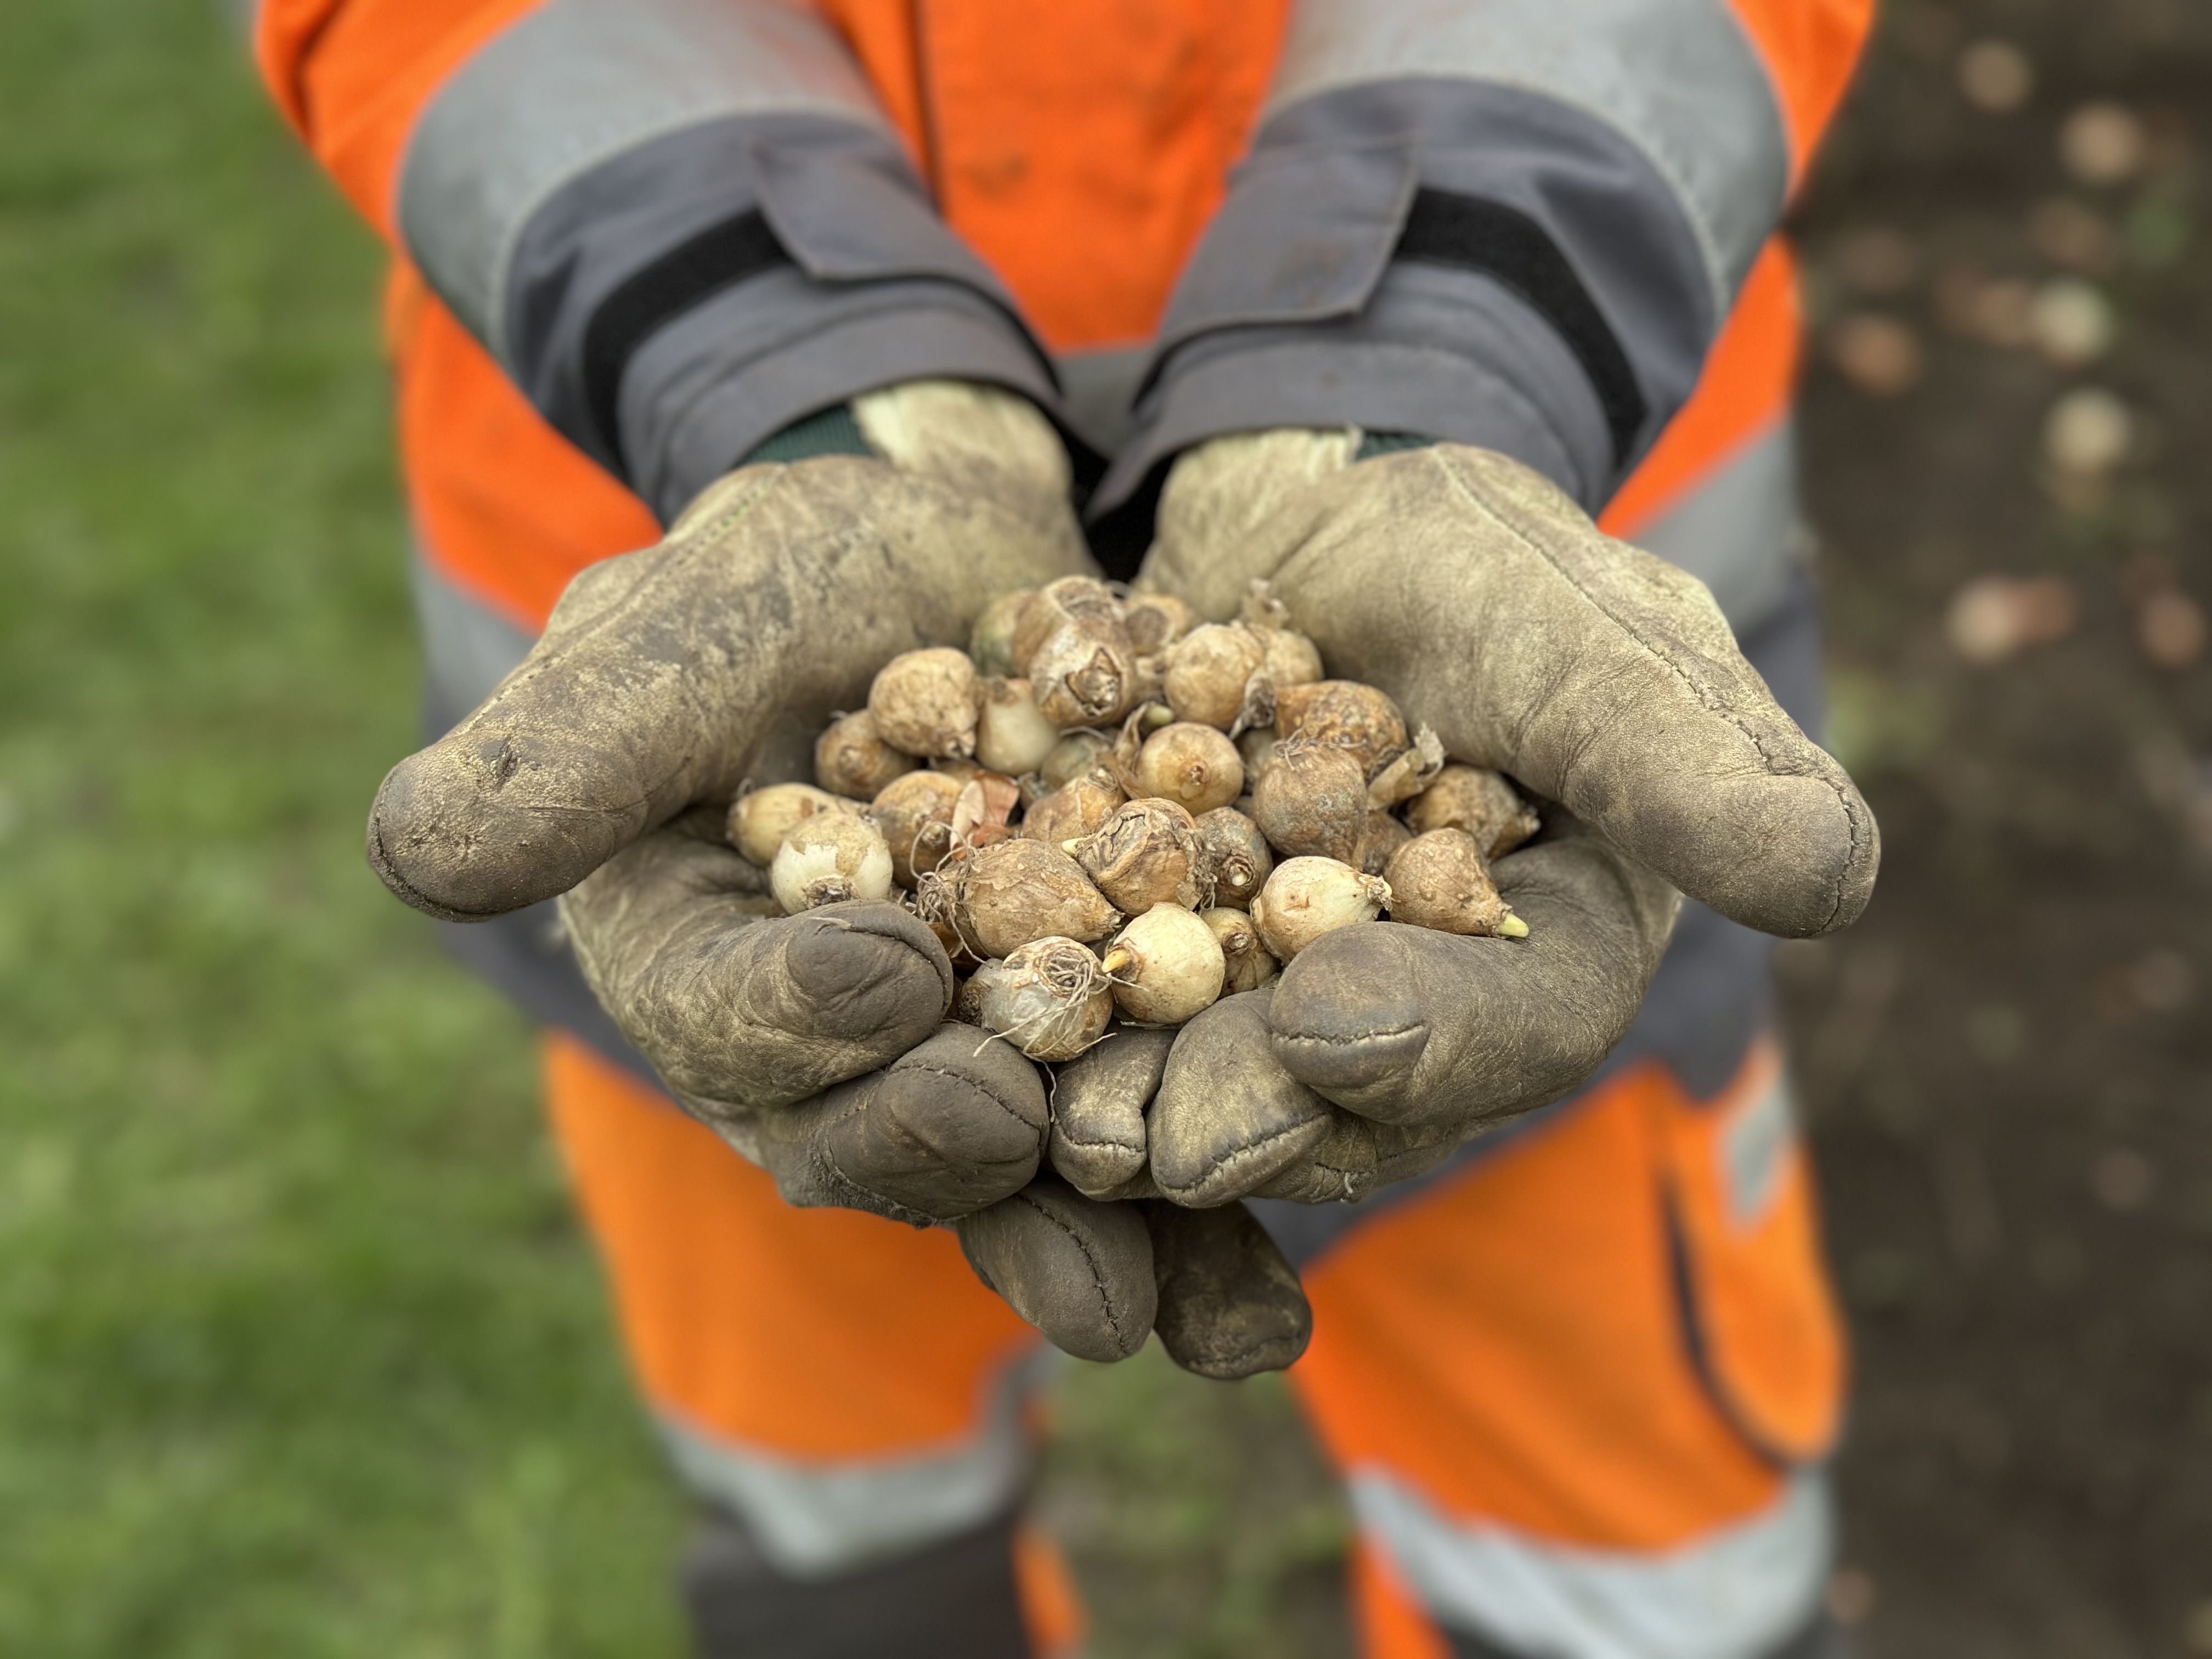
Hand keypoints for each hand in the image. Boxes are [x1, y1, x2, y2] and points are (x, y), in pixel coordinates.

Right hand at [366, 382, 1314, 1370]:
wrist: (954, 568)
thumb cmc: (794, 575)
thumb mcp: (687, 624)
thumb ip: (576, 739)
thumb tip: (415, 851)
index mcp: (690, 954)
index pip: (716, 1013)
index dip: (789, 1011)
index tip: (884, 975)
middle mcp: (814, 1045)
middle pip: (858, 1133)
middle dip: (938, 1151)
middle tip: (1020, 1143)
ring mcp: (953, 1064)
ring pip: (1005, 1180)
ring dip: (1083, 1253)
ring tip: (1163, 1316)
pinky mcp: (1080, 1056)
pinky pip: (1132, 1150)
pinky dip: (1198, 1222)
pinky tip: (1264, 1303)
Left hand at [1127, 432, 1879, 1204]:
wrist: (1309, 518)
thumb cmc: (1476, 559)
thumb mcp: (1583, 625)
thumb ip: (1682, 753)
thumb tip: (1832, 878)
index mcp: (1561, 939)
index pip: (1525, 1021)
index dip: (1440, 1041)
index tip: (1333, 1028)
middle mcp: (1429, 1002)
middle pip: (1358, 1093)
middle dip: (1256, 1117)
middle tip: (1149, 1139)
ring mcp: (1292, 999)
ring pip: (1224, 1083)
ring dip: (1137, 1112)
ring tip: (1050, 1121)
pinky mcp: (1172, 970)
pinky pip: (1117, 1026)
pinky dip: (1053, 1042)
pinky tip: (970, 1049)